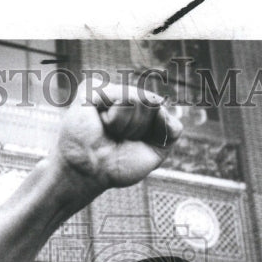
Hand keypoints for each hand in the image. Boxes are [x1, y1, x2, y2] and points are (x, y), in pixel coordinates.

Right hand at [51, 82, 182, 194]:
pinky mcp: (92, 88)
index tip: (134, 144)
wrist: (91, 172)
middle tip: (119, 139)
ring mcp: (109, 91)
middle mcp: (125, 96)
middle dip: (139, 127)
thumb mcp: (156, 152)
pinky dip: (115, 118)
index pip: (162, 110)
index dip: (154, 132)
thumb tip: (164, 107)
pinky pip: (121, 96)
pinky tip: (101, 123)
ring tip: (109, 132)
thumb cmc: (118, 165)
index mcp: (140, 110)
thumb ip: (171, 131)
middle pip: (152, 101)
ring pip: (138, 98)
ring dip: (126, 125)